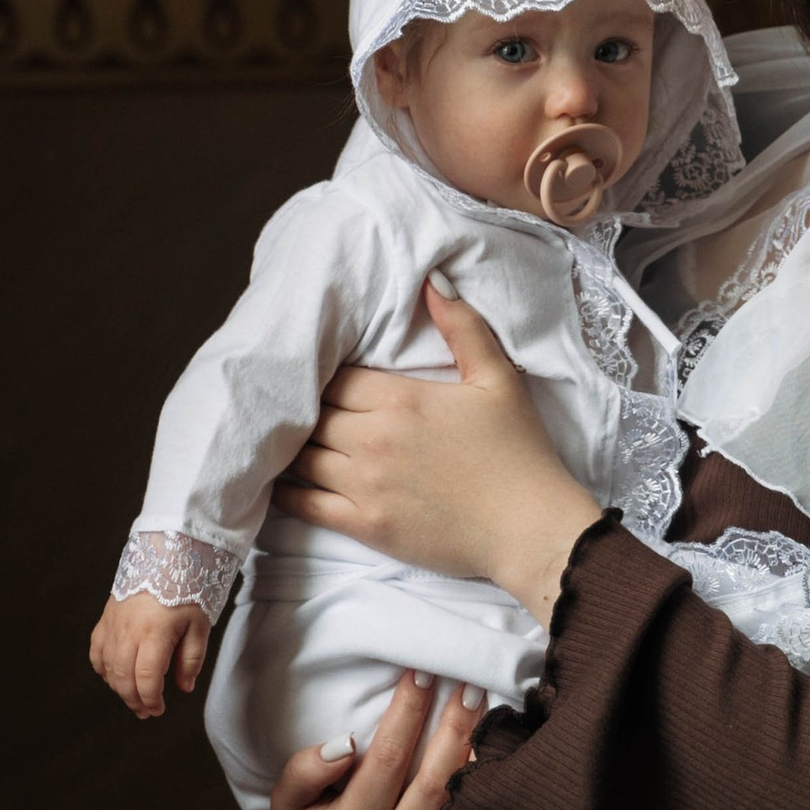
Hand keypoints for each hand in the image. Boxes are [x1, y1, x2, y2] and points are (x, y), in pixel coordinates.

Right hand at [89, 592, 210, 720]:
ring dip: (118, 688)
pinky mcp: (106, 617)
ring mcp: (114, 624)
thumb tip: (183, 687)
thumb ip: (191, 659)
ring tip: (133, 698)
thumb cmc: (187, 587)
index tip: (158, 710)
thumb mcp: (199, 625)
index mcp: (154, 634)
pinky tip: (112, 676)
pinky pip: (96, 650)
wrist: (166, 553)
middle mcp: (129, 631)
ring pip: (108, 667)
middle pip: (123, 678)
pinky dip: (102, 667)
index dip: (151, 700)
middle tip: (146, 712)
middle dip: (134, 699)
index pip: (146, 679)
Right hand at [268, 666, 490, 809]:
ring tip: (494, 725)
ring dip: (483, 769)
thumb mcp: (286, 805)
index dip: (408, 712)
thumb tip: (346, 743)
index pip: (388, 759)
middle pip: (435, 784)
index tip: (423, 673)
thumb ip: (304, 771)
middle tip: (471, 687)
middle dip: (456, 729)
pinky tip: (508, 789)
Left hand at [270, 279, 602, 627]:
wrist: (531, 529)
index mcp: (399, 398)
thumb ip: (461, 326)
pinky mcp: (365, 525)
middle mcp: (372, 438)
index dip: (324, 377)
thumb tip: (431, 280)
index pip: (334, 378)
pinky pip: (304, 503)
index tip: (320, 379)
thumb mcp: (498, 378)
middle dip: (304, 411)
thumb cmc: (518, 453)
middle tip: (296, 410)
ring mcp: (364, 484)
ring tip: (282, 441)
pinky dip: (284, 490)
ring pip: (301, 456)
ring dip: (290, 447)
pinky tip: (278, 481)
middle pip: (312, 414)